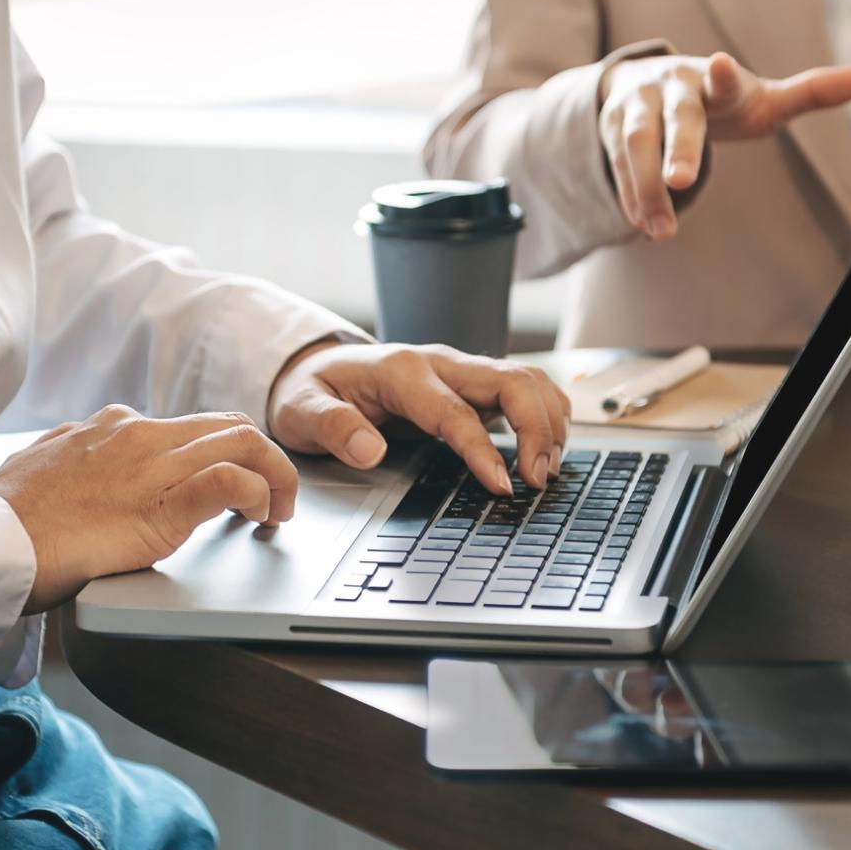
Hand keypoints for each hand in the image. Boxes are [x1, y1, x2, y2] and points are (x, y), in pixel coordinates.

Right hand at [0, 406, 300, 613]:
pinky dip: (258, 493)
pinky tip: (257, 516)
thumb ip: (70, 456)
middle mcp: (139, 435)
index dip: (225, 452)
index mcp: (113, 427)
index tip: (237, 483)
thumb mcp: (40, 466)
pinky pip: (230, 480)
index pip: (190, 425)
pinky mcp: (162, 504)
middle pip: (230, 425)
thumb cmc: (6, 519)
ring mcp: (153, 465)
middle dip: (266, 458)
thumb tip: (74, 455)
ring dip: (276, 476)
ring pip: (243, 441)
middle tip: (275, 500)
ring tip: (277, 512)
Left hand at [267, 341, 571, 495]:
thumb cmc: (313, 391)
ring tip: (548, 468)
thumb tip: (367, 450)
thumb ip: (333, 427)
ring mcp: (461, 369)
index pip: (457, 411)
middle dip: (538, 428)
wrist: (318, 368)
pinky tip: (547, 447)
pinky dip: (545, 412)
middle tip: (540, 479)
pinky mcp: (472, 382)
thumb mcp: (302, 409)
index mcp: (402, 371)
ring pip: (526, 378)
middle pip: (511, 380)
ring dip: (549, 420)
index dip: (485, 450)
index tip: (503, 486)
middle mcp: (440, 363)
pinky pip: (523, 386)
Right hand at [600, 51, 850, 239]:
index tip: (724, 64)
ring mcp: (634, 108)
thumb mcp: (759, 97)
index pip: (721, 78)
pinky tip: (643, 225)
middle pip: (674, 118)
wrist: (643, 81)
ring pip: (635, 146)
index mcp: (712, 79)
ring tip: (661, 230)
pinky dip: (630, 197)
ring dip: (646, 188)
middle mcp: (670, 88)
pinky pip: (617, 168)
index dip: (724, 76)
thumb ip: (809, 93)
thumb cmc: (716, 96)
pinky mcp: (610, 133)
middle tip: (682, 181)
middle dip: (676, 148)